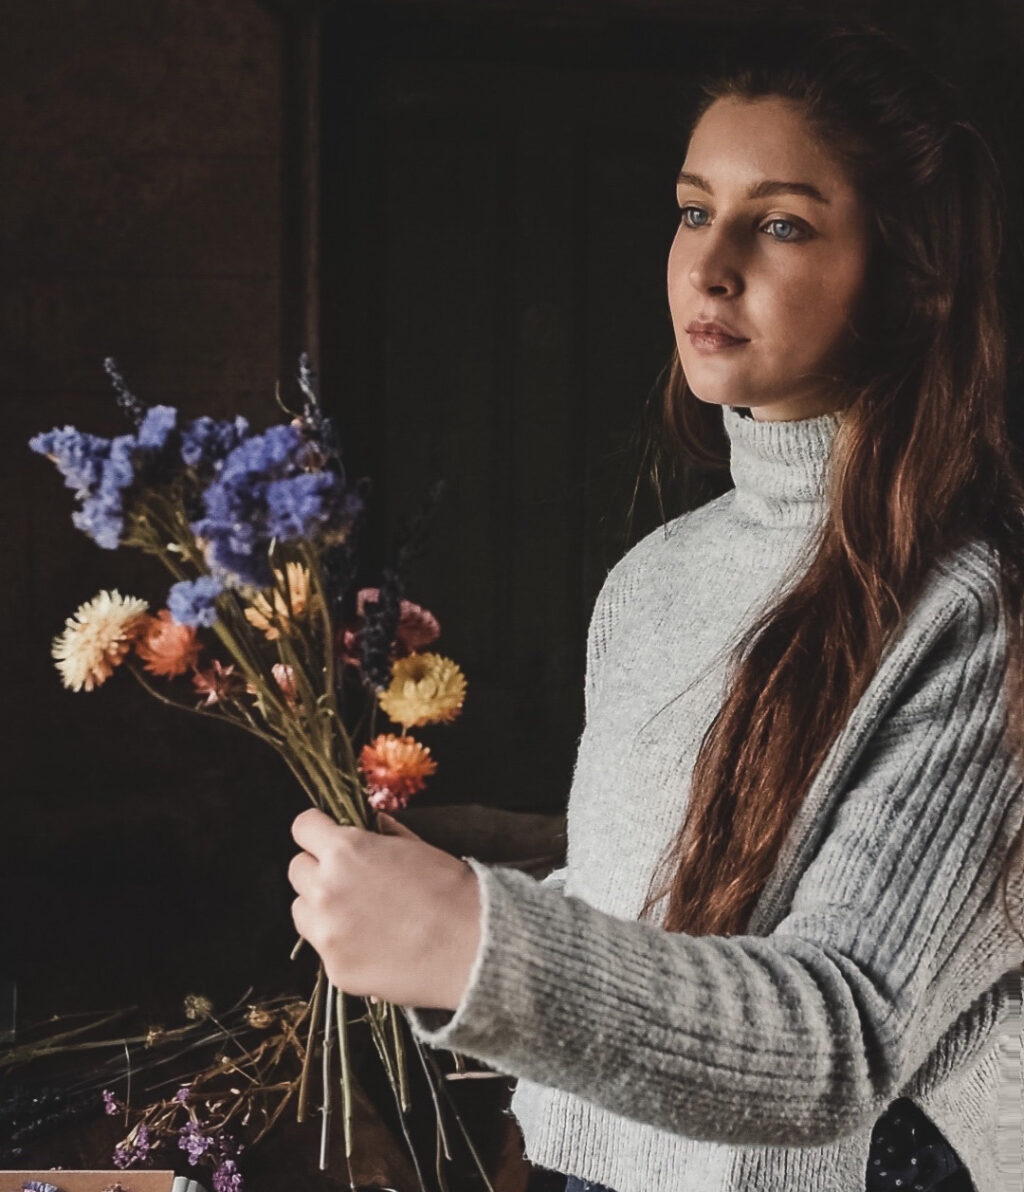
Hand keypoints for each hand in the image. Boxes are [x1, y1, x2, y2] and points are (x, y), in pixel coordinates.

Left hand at [288, 807, 481, 1010]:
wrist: (470, 947)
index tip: (327, 839)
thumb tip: (372, 823)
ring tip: (358, 917)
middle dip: (318, 871)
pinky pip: (324, 949)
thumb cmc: (451, 891)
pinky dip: (342, 946)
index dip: (317, 831)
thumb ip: (385, 834)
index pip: (303, 827)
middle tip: (349, 882)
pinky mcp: (334, 969)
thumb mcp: (418, 847)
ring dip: (320, 909)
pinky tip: (374, 947)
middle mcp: (325, 888)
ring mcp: (326, 932)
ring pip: (301, 910)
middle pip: (296, 869)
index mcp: (345, 850)